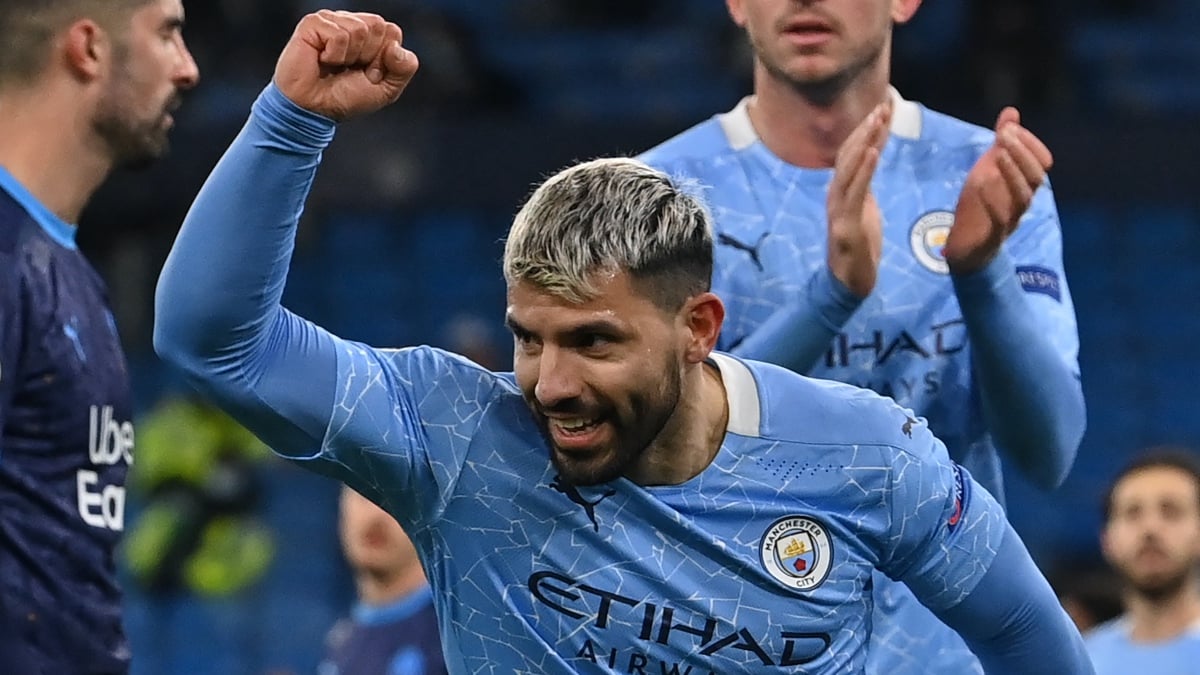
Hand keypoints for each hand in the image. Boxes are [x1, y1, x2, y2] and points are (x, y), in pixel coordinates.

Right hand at [273, 10, 418, 120]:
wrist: (314, 110)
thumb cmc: (345, 99)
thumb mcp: (387, 89)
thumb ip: (404, 68)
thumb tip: (396, 47)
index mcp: (370, 35)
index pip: (392, 31)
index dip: (385, 57)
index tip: (369, 73)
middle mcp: (351, 23)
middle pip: (377, 25)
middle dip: (369, 55)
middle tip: (351, 69)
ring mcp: (331, 21)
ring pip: (359, 29)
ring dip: (350, 56)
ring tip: (336, 66)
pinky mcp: (312, 24)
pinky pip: (338, 34)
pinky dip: (334, 55)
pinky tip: (323, 60)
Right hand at [827, 98, 890, 297]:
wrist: (849, 283)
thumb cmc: (859, 248)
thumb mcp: (864, 210)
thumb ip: (864, 186)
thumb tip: (869, 161)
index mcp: (841, 191)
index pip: (852, 154)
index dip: (866, 130)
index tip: (882, 108)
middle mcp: (835, 195)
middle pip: (849, 155)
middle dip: (866, 129)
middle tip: (882, 106)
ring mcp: (838, 210)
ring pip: (849, 168)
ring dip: (864, 142)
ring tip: (878, 121)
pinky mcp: (846, 225)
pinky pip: (855, 193)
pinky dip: (863, 170)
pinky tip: (872, 151)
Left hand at [944, 107, 1053, 273]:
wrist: (964, 247)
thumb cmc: (980, 205)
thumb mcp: (987, 169)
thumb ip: (1000, 143)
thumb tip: (1012, 111)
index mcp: (1024, 185)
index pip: (1042, 161)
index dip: (1030, 143)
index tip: (1010, 127)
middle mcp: (1022, 202)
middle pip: (1037, 177)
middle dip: (1022, 152)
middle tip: (1004, 134)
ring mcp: (1010, 219)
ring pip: (1024, 197)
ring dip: (1012, 173)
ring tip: (999, 153)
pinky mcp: (992, 235)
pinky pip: (1000, 220)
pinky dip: (993, 201)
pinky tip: (983, 183)